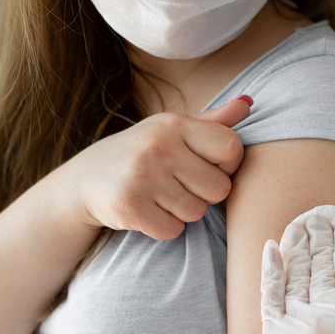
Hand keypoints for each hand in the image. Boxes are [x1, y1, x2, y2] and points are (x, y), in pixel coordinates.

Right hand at [64, 97, 249, 240]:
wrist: (85, 180)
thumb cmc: (144, 153)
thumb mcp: (174, 130)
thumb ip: (213, 121)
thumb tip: (249, 103)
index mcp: (174, 123)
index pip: (232, 148)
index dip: (228, 164)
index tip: (209, 166)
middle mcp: (158, 146)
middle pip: (219, 188)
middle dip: (205, 193)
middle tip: (179, 184)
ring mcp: (142, 176)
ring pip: (197, 212)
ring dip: (184, 212)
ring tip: (161, 196)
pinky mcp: (130, 207)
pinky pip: (173, 230)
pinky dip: (164, 227)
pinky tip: (148, 210)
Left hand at [259, 210, 334, 333]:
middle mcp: (326, 316)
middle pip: (322, 263)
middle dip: (320, 235)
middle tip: (318, 216)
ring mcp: (297, 327)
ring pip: (296, 274)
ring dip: (298, 246)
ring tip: (299, 226)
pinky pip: (269, 296)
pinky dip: (271, 269)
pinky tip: (272, 248)